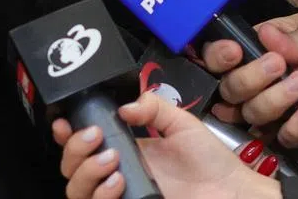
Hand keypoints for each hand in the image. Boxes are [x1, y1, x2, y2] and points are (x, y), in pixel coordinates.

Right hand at [51, 94, 280, 198]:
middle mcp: (115, 174)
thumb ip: (153, 106)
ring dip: (86, 171)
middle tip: (98, 137)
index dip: (65, 135)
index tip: (65, 123)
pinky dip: (100, 194)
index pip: (81, 144)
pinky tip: (119, 182)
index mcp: (123, 150)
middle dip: (75, 149)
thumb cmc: (211, 162)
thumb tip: (122, 107)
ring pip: (75, 190)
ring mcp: (120, 196)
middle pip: (70, 168)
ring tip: (112, 160)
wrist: (233, 193)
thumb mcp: (181, 122)